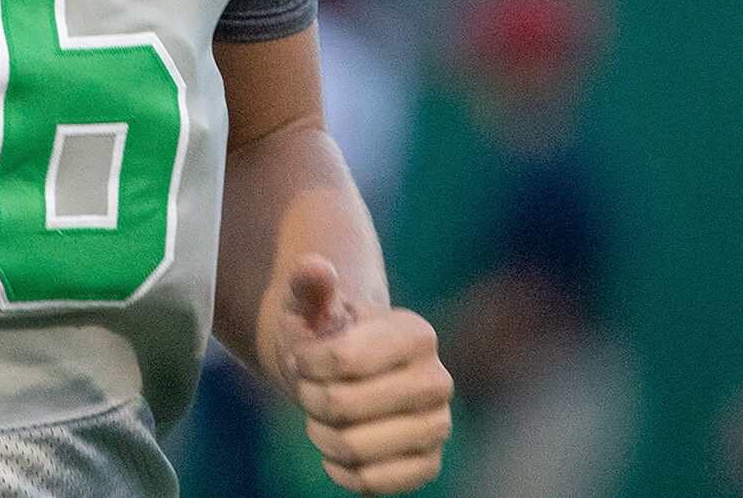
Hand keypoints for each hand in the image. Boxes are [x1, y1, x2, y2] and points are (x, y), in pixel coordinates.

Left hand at [270, 254, 452, 493]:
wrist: (347, 374)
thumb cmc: (326, 334)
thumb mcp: (312, 305)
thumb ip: (310, 286)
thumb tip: (314, 266)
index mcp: (416, 334)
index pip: (343, 361)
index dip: (307, 363)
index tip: (304, 355)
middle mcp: (438, 380)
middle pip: (344, 405)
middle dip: (311, 399)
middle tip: (310, 388)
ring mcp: (438, 426)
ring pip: (354, 447)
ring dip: (321, 434)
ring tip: (322, 416)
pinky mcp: (428, 465)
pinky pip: (371, 483)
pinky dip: (340, 470)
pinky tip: (337, 448)